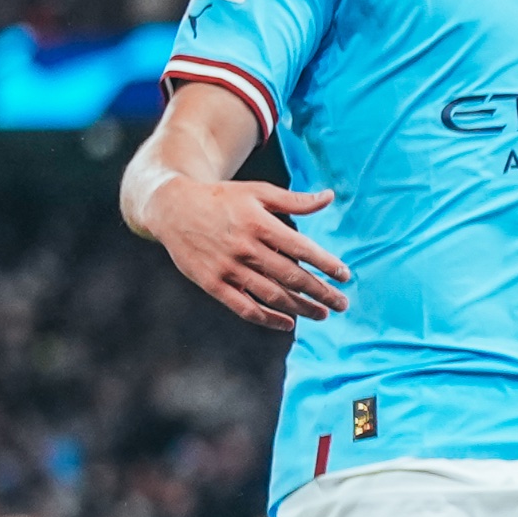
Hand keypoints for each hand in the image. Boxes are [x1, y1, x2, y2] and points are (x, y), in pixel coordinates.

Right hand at [148, 175, 346, 329]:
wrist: (172, 207)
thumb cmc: (222, 199)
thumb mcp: (258, 192)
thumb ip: (295, 200)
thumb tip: (330, 197)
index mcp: (259, 224)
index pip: (301, 248)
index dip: (326, 264)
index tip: (345, 275)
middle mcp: (245, 248)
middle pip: (291, 277)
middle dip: (321, 292)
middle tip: (343, 303)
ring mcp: (228, 268)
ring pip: (272, 295)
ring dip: (301, 308)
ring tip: (323, 314)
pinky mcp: (212, 284)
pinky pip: (244, 307)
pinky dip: (267, 319)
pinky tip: (288, 323)